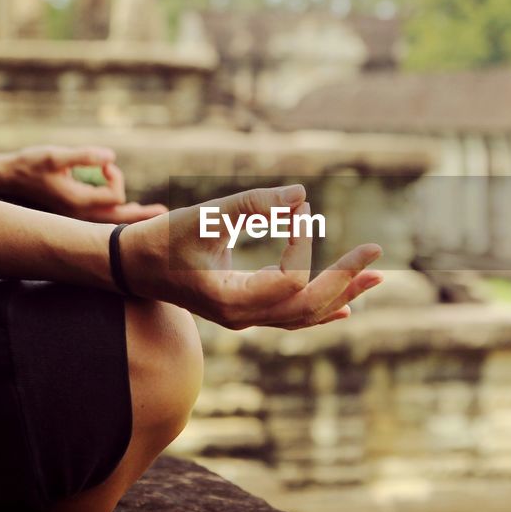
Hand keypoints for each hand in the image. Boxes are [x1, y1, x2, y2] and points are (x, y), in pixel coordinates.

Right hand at [4, 145, 167, 223]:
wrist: (7, 177)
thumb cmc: (29, 164)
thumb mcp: (56, 155)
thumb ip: (83, 156)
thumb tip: (111, 157)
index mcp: (78, 203)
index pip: (115, 196)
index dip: (117, 178)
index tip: (106, 164)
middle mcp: (80, 215)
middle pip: (121, 219)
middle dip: (144, 216)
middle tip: (169, 216)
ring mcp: (78, 216)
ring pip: (113, 221)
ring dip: (135, 216)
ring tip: (157, 214)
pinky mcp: (76, 212)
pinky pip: (104, 218)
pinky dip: (121, 214)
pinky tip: (133, 211)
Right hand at [122, 184, 382, 329]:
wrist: (135, 267)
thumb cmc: (164, 239)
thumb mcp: (204, 216)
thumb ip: (252, 204)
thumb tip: (301, 194)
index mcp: (231, 300)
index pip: (290, 279)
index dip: (302, 242)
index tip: (298, 209)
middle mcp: (244, 316)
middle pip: (308, 306)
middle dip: (345, 278)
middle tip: (375, 252)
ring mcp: (248, 317)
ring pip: (305, 314)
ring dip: (342, 294)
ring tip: (375, 277)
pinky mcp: (249, 310)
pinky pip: (293, 316)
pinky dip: (322, 308)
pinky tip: (348, 305)